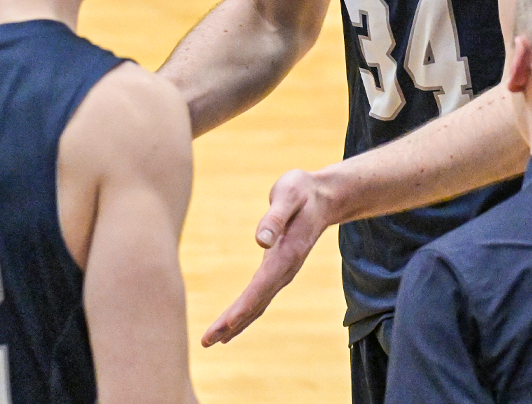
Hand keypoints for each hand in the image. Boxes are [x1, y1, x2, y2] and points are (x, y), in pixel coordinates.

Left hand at [203, 169, 331, 344]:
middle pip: (257, 302)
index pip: (261, 285)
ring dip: (236, 323)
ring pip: (257, 304)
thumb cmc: (303, 191)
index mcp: (287, 253)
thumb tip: (260, 240)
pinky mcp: (278, 269)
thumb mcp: (289, 194)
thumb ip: (275, 217)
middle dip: (232, 323)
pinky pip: (259, 297)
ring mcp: (283, 271)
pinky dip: (245, 312)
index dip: (243, 306)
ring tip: (213, 340)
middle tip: (207, 341)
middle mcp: (285, 268)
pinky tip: (232, 323)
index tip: (225, 325)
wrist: (324, 197)